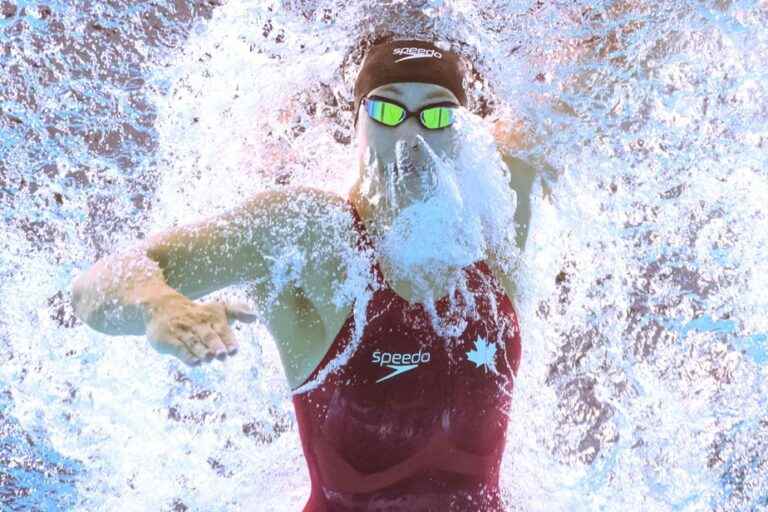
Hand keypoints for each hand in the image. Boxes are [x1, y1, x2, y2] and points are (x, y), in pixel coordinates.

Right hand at [145, 294, 259, 365]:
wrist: (162, 308)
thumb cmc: (198, 313)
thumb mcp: (218, 309)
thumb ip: (238, 312)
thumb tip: (255, 317)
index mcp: (212, 317)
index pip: (222, 329)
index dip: (229, 339)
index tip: (234, 350)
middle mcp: (198, 324)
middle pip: (208, 335)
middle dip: (216, 345)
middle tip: (223, 355)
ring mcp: (182, 332)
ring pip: (194, 342)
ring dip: (202, 351)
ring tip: (209, 358)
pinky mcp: (168, 340)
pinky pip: (179, 349)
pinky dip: (187, 356)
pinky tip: (195, 363)